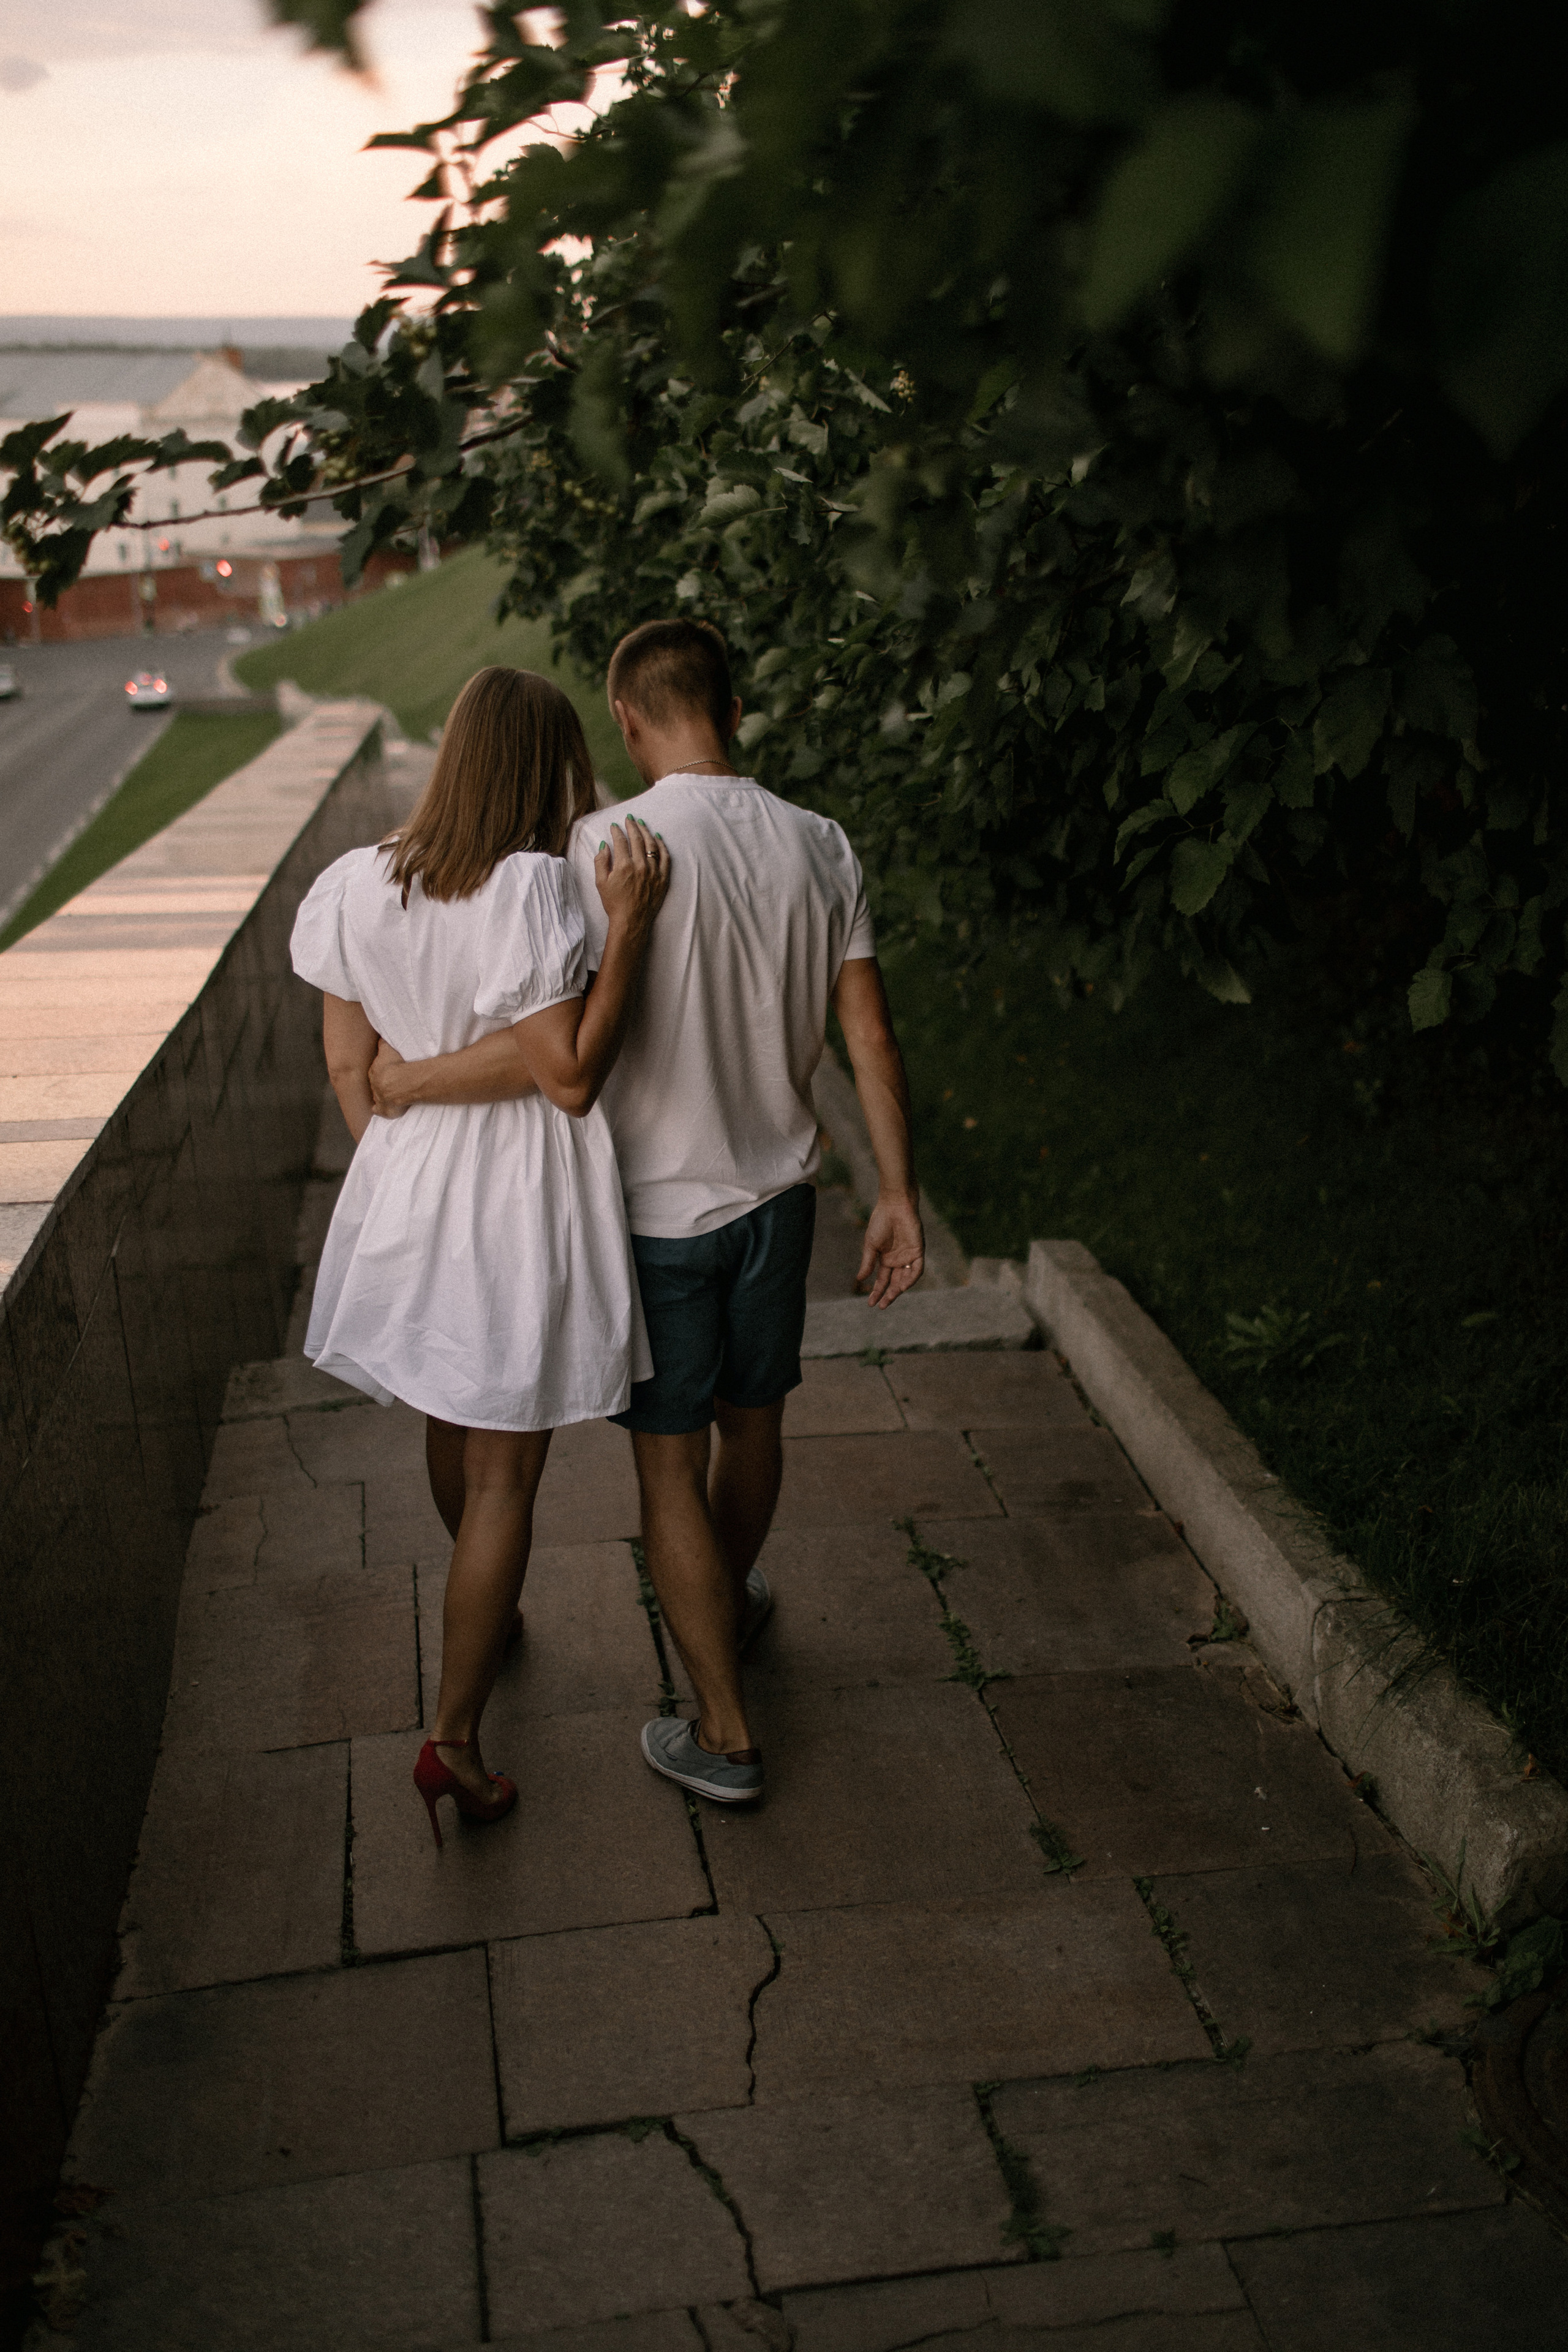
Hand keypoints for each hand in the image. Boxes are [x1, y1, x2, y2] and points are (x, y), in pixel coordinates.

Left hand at [368, 1039, 410, 1118]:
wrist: (403, 1082)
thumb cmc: (398, 1065)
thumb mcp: (388, 1049)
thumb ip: (382, 1043)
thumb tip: (378, 1036)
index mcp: (374, 1071)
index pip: (375, 1070)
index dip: (381, 1070)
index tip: (387, 1070)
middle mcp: (374, 1084)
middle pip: (375, 1083)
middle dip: (380, 1082)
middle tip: (389, 1081)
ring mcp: (379, 1098)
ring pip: (377, 1095)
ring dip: (381, 1094)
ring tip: (388, 1093)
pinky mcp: (385, 1109)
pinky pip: (379, 1110)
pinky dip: (378, 1110)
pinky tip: (378, 1109)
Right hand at [594, 815, 669, 937]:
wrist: (631, 921)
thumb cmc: (614, 904)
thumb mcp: (601, 883)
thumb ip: (601, 861)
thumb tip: (604, 845)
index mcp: (623, 866)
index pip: (620, 841)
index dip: (616, 831)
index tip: (614, 826)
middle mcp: (640, 866)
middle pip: (637, 839)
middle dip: (632, 826)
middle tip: (629, 819)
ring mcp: (653, 872)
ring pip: (652, 844)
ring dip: (646, 831)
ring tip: (642, 823)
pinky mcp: (663, 878)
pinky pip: (665, 857)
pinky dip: (662, 845)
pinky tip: (658, 838)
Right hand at [856, 1194, 924, 1307]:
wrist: (894, 1206)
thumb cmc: (880, 1222)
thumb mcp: (871, 1245)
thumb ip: (867, 1262)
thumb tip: (860, 1279)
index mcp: (886, 1259)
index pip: (882, 1280)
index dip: (876, 1292)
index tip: (870, 1304)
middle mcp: (898, 1261)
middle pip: (894, 1283)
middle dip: (888, 1295)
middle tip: (882, 1306)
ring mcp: (908, 1257)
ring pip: (906, 1279)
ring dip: (899, 1289)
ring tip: (890, 1298)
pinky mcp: (918, 1251)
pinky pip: (917, 1269)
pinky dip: (911, 1278)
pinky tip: (903, 1286)